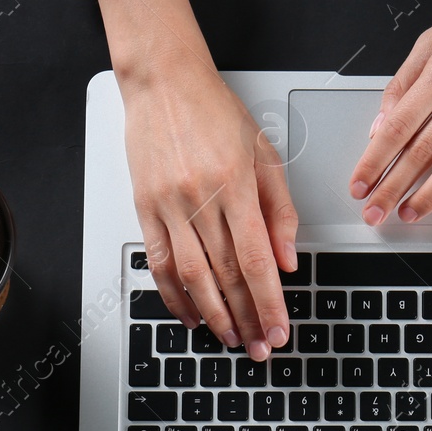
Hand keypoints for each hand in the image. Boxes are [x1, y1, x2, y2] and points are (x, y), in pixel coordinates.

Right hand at [97, 0, 297, 360]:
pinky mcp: (144, 208)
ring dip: (213, 314)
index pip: (256, 259)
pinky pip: (158, 262)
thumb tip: (287, 261)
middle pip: (225, 274)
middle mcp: (200, 199)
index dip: (268, 301)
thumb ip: (280, 211)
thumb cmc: (217, 113)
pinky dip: (173, 294)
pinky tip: (191, 314)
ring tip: (230, 338)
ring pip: (191, 275)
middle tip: (259, 347)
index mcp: (235, 185)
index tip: (279, 329)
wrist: (164, 83)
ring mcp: (168, 205)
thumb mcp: (265, 155)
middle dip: (245, 317)